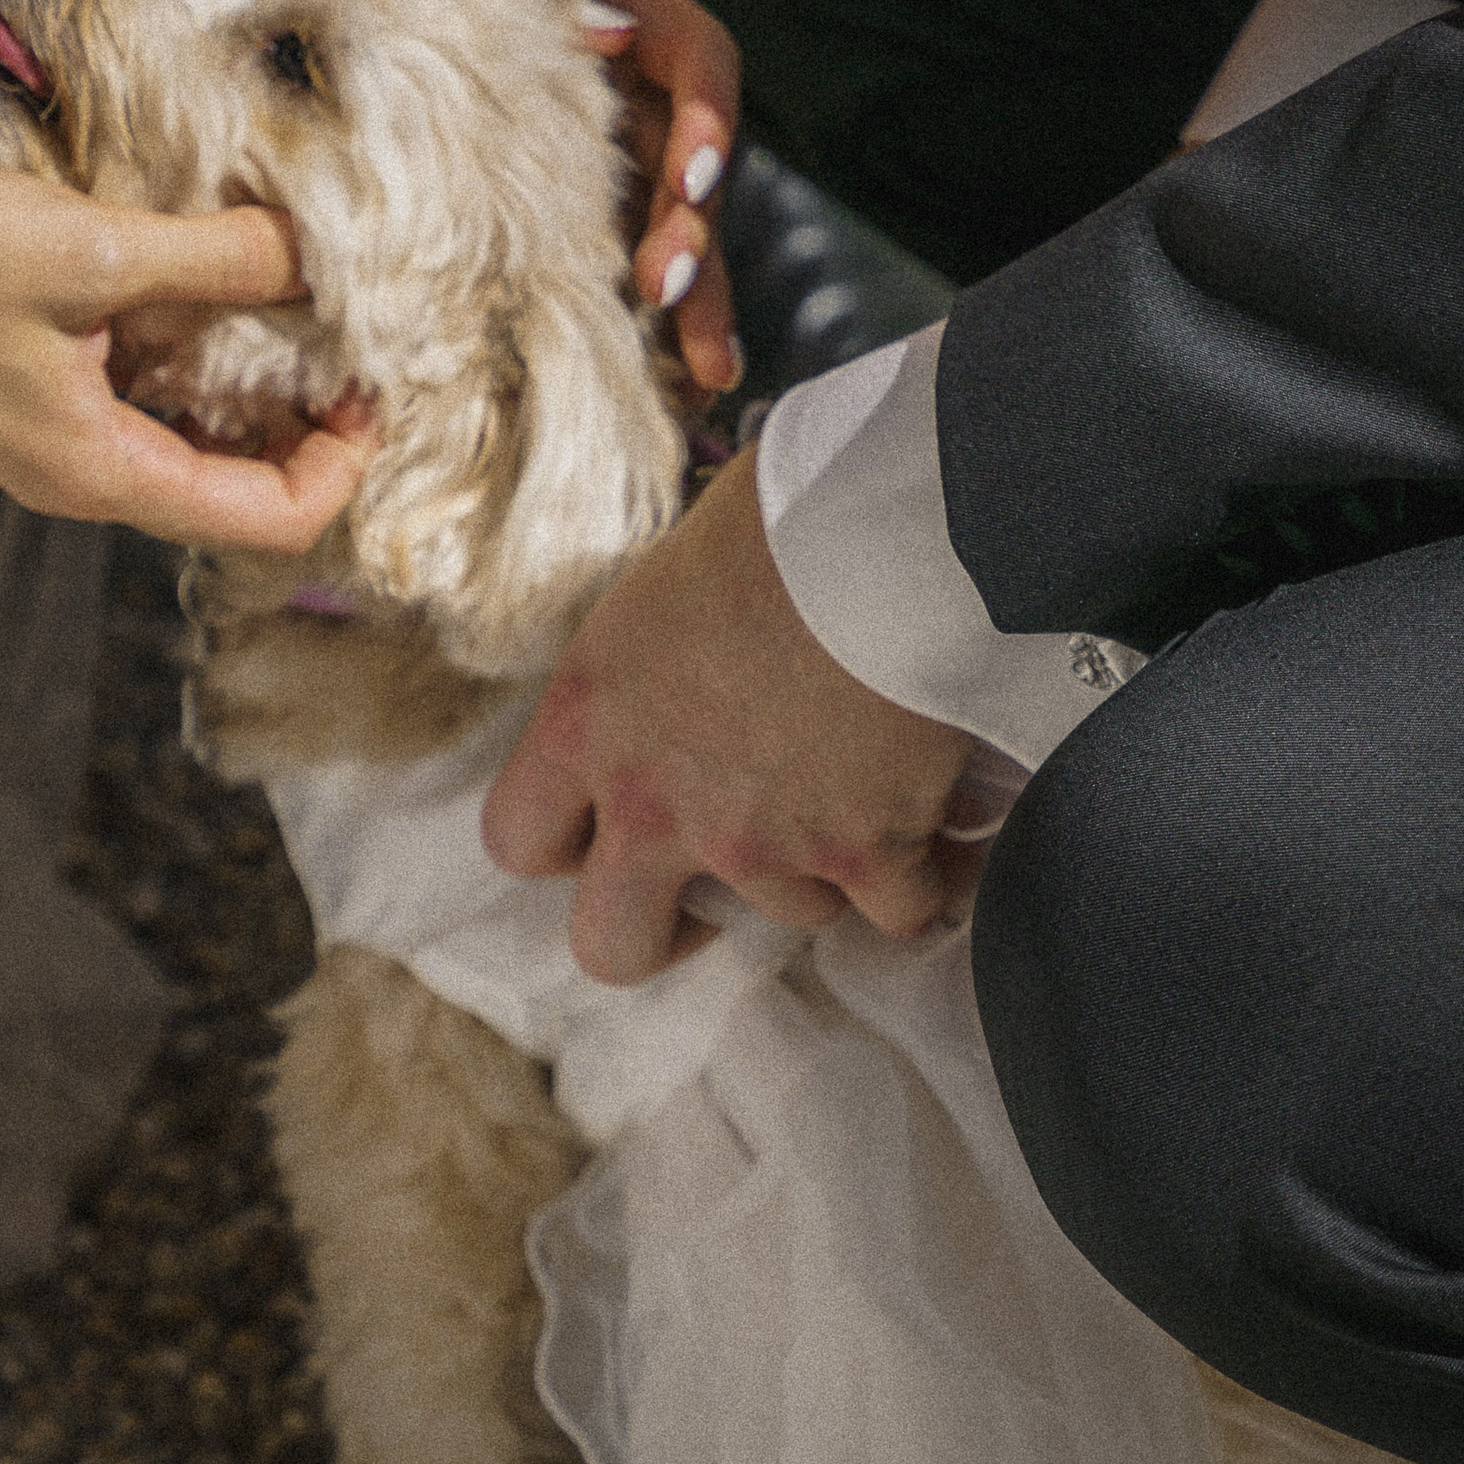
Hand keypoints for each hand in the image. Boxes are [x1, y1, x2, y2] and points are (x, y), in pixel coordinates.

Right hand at [0, 150, 370, 543]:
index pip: (265, 520)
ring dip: (250, 386)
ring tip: (296, 302)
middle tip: (351, 339)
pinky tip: (208, 280)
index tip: (369, 379)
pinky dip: (191, 354)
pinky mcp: (29, 392)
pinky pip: (140, 396)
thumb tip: (313, 255)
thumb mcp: (90, 248)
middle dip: (307, 425)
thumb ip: (215, 260)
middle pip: (235, 490)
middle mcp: (79, 477)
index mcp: (98, 472)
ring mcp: (51, 437)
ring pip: (188, 439)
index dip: (338, 462)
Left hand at [483, 445, 1003, 979]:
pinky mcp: (862, 851)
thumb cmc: (779, 517)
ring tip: (863, 799)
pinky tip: (945, 839)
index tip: (609, 829)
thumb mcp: (665, 588)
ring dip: (822, 871)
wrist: (888, 525)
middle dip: (663, 935)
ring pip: (785, 915)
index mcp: (587, 721)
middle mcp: (655, 801)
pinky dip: (926, 881)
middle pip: (612, 946)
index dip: (564, 849)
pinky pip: (897, 912)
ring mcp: (758, 841)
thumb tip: (680, 685)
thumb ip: (647, 673)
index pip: (518, 840)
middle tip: (711, 896)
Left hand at [546, 0, 742, 394]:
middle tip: (662, 289)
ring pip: (679, 226)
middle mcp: (640, 84)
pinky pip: (635, 262)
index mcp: (628, 7)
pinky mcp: (597, 202)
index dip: (707, 117)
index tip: (696, 176)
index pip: (697, 56)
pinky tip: (675, 379)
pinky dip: (652, 321)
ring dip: (695, 298)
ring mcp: (624, 147)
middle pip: (694, 161)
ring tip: (706, 370)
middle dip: (689, 230)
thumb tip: (606, 31)